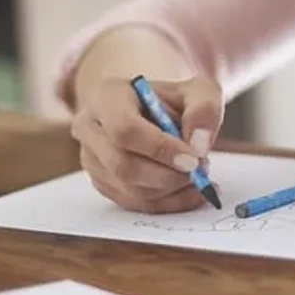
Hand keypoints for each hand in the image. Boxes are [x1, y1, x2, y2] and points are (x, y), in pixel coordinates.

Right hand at [71, 75, 223, 212]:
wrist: (149, 111)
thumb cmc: (171, 100)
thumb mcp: (197, 90)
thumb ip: (204, 109)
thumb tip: (199, 145)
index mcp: (107, 96)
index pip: (124, 129)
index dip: (160, 149)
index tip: (193, 160)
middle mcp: (90, 127)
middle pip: (122, 165)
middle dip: (168, 176)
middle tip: (199, 171)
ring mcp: (91, 158)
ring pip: (128, 189)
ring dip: (171, 190)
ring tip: (196, 175)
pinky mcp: (100, 182)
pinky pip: (133, 203)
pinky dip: (167, 203)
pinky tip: (189, 190)